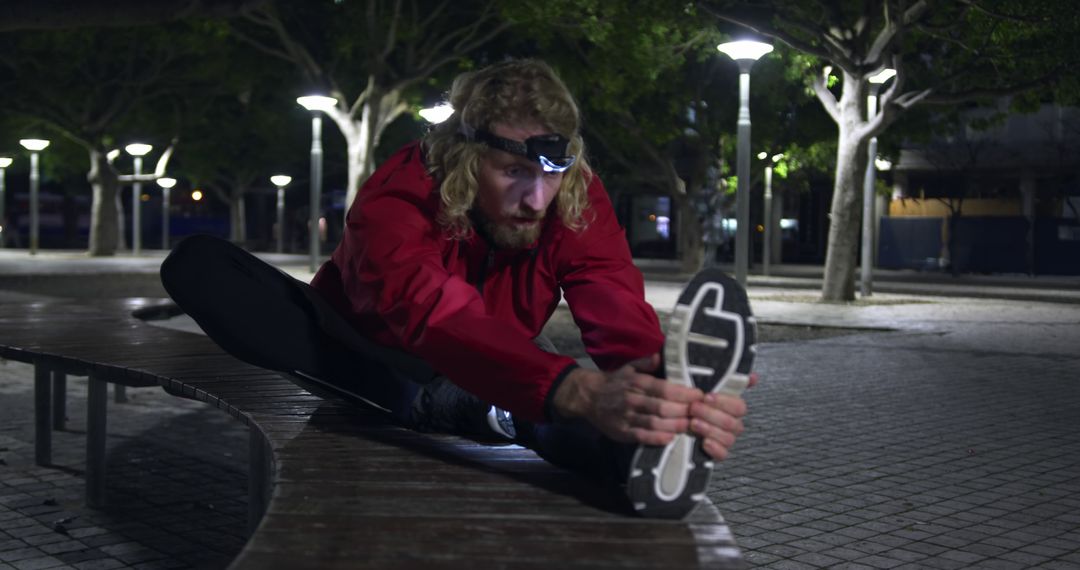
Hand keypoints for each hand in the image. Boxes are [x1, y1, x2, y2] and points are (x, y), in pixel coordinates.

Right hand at [551, 354, 704, 444]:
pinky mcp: (621, 432)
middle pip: (662, 406)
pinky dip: (657, 438)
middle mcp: (632, 399)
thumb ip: (646, 362)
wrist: (588, 396)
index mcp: (636, 382)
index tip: (700, 395)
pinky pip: (641, 436)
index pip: (664, 388)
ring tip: (690, 425)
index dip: (683, 393)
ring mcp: (626, 417)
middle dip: (683, 410)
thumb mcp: (628, 368)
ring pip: (654, 422)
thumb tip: (661, 355)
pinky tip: (670, 437)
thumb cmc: (614, 382)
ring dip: (674, 425)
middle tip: (701, 412)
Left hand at [687, 372, 757, 459]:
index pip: (739, 406)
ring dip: (709, 429)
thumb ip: (727, 380)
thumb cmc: (691, 401)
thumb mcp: (702, 384)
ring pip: (728, 438)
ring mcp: (725, 439)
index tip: (707, 396)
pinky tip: (704, 442)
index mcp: (732, 407)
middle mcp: (731, 424)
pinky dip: (714, 449)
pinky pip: (723, 455)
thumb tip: (752, 377)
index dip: (724, 402)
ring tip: (693, 423)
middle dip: (710, 414)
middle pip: (732, 423)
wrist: (673, 419)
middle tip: (694, 408)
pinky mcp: (716, 452)